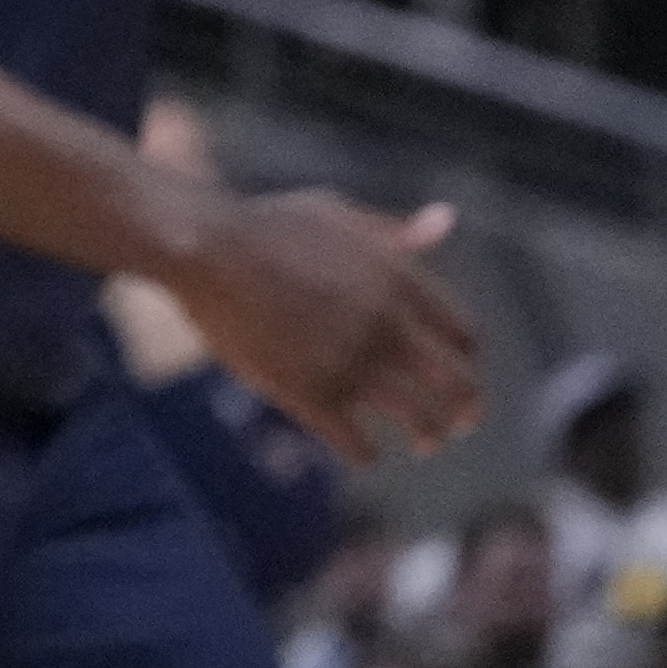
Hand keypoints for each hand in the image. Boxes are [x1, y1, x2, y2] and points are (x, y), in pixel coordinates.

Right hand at [161, 187, 477, 459]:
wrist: (201, 250)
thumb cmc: (264, 225)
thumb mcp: (337, 214)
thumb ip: (394, 230)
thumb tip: (445, 220)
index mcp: (400, 283)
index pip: (463, 335)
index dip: (465, 356)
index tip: (457, 366)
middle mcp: (388, 328)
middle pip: (456, 386)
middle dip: (465, 410)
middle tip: (459, 424)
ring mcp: (351, 365)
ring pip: (418, 420)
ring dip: (428, 437)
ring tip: (424, 445)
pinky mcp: (310, 395)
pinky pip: (356, 443)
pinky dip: (366, 453)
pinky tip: (363, 452)